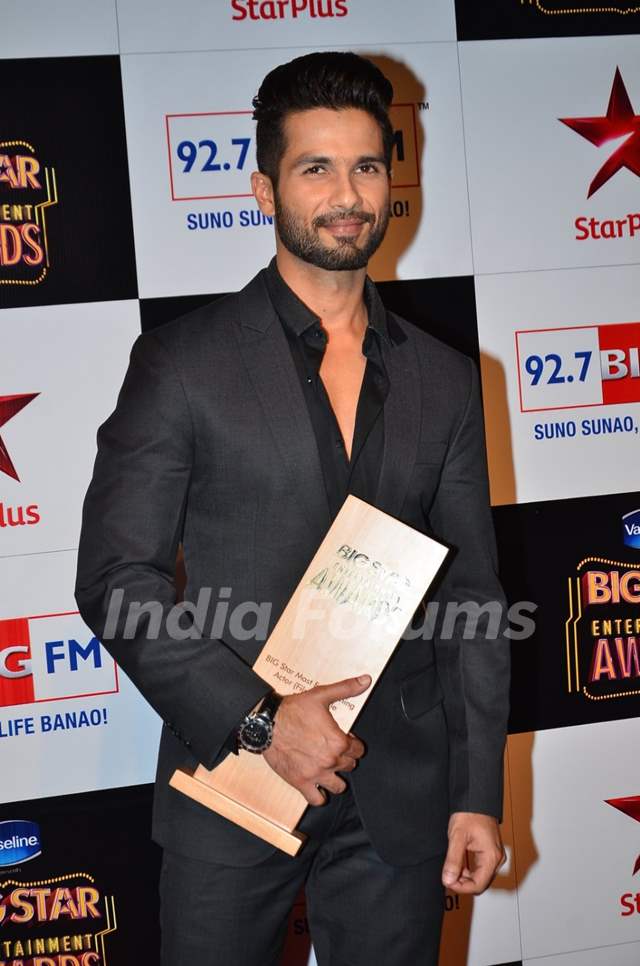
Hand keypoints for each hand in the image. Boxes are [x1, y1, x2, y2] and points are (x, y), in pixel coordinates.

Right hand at [263, 675, 370, 804]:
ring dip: (336, 777)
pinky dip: (319, 795)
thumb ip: (346, 688)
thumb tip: (366, 680)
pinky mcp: (300, 782)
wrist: (266, 723)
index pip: (359, 750)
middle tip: (333, 750)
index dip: (353, 743)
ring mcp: (315, 774)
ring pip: (338, 786)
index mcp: (338, 742)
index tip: (344, 739)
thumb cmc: (292, 710)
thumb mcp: (321, 695)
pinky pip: (317, 799)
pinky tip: (317, 785)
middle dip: (344, 758)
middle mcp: (330, 761)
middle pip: (349, 766)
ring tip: (328, 767)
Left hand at [441, 812, 505, 894]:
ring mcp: (494, 855)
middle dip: (463, 883)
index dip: (462, 888)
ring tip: (450, 869)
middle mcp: (496, 858)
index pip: (478, 885)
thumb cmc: (469, 813)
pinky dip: (468, 869)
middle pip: (480, 882)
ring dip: (464, 877)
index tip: (448, 882)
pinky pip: (480, 868)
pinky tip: (457, 864)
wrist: (475, 799)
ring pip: (480, 876)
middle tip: (447, 876)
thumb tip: (448, 879)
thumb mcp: (457, 837)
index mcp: (492, 856)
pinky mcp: (489, 851)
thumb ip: (453, 860)